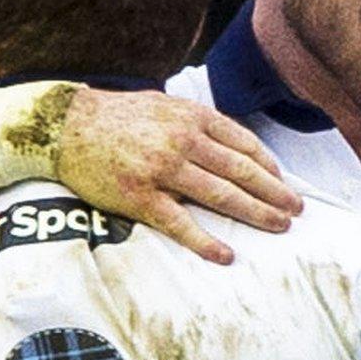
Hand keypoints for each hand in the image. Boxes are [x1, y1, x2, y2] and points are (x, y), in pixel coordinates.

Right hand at [57, 89, 302, 263]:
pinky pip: (180, 224)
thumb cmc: (116, 116)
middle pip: (241, 171)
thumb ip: (196, 121)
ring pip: (220, 195)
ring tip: (278, 227)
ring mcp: (161, 170)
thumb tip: (231, 143)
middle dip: (274, 192)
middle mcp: (181, 141)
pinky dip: (206, 241)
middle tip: (297, 210)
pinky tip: (226, 255)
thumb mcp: (163, 105)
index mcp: (191, 117)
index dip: (270, 165)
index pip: (243, 143)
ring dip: (255, 213)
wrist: (64, 127)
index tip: (286, 182)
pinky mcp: (139, 197)